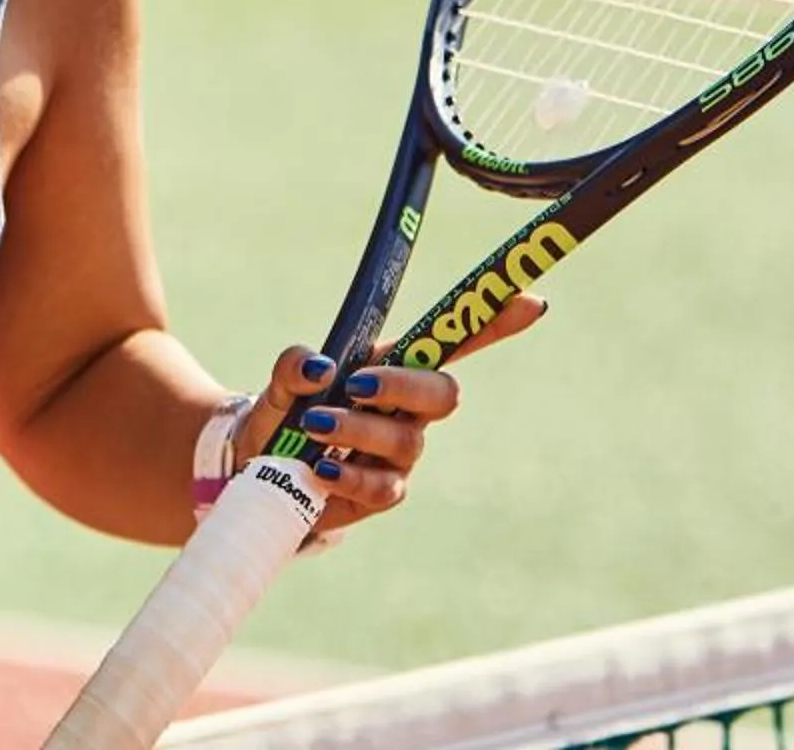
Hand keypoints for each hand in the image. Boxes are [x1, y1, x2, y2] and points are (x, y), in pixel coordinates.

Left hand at [232, 293, 545, 540]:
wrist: (260, 472)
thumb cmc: (284, 416)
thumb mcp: (283, 384)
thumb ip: (294, 366)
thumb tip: (319, 368)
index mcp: (391, 365)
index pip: (452, 342)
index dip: (494, 323)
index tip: (532, 303)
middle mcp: (405, 408)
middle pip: (444, 393)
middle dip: (404, 386)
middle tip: (355, 386)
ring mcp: (399, 452)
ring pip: (407, 441)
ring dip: (358, 431)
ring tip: (314, 426)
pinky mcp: (383, 492)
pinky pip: (385, 488)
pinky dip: (350, 475)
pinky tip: (320, 469)